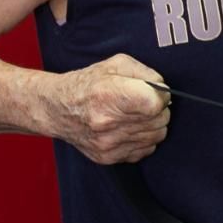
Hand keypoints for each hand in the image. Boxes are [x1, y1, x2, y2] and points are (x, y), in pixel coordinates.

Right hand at [47, 53, 170, 164]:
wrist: (57, 109)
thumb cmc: (88, 84)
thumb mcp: (116, 64)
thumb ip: (147, 74)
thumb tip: (165, 91)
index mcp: (109, 96)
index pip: (154, 104)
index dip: (161, 96)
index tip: (154, 92)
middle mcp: (107, 122)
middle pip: (159, 120)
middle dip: (158, 109)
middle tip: (142, 102)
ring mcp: (108, 143)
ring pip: (156, 136)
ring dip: (152, 124)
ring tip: (135, 114)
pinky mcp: (109, 157)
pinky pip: (146, 149)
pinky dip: (144, 138)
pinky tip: (129, 128)